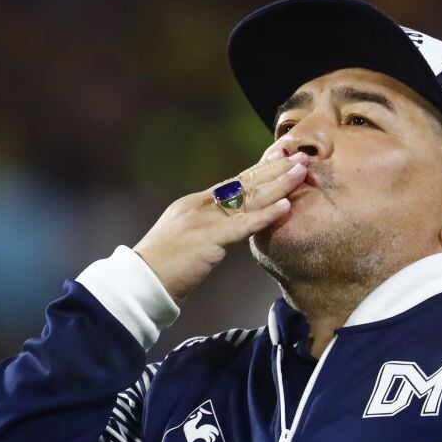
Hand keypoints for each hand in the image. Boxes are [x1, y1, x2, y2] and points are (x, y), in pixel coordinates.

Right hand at [133, 149, 308, 304]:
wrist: (140, 283)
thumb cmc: (163, 269)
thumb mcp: (186, 240)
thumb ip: (207, 229)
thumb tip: (229, 227)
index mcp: (193, 205)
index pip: (233, 183)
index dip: (260, 170)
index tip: (282, 158)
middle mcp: (199, 206)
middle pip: (244, 184)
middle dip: (275, 170)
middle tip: (301, 158)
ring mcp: (202, 220)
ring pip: (248, 199)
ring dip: (278, 185)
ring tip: (301, 173)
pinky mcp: (206, 239)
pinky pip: (242, 225)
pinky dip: (266, 216)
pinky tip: (286, 206)